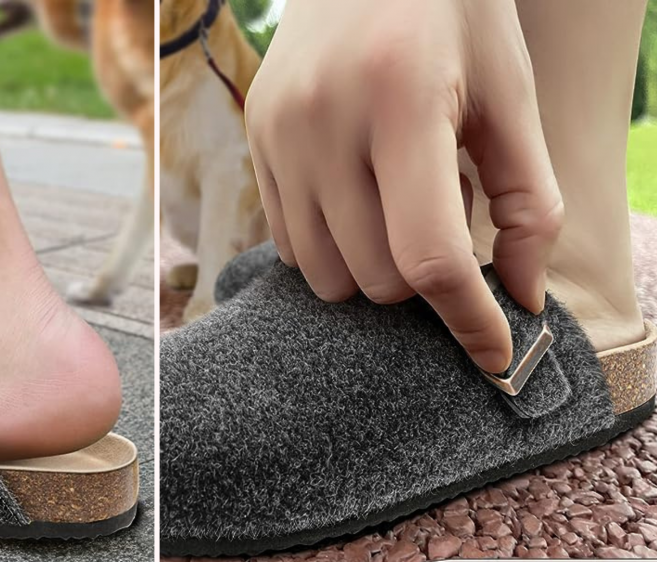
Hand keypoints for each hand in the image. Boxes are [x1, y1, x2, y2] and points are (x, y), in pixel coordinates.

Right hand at [245, 0, 562, 372]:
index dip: (470, 319)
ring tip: (399, 206)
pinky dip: (333, 250)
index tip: (496, 354)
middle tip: (446, 219)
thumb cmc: (452, 15)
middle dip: (426, 279)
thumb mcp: (510, 93)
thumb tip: (520, 296)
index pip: (430, 254)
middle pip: (377, 277)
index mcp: (401, 101)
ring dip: (375, 269)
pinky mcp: (255, 143)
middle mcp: (323, 123)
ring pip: (327, 276)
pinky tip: (359, 203)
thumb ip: (529, 200)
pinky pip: (290, 246)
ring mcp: (278, 135)